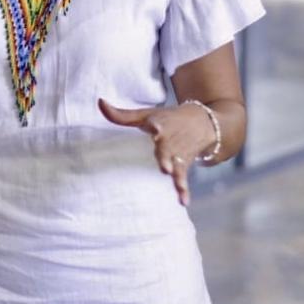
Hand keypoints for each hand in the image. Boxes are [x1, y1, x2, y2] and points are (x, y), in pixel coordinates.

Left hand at [98, 99, 215, 205]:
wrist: (203, 122)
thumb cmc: (166, 119)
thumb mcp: (145, 115)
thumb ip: (121, 114)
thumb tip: (100, 101)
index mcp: (160, 125)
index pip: (158, 125)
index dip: (156, 127)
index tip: (155, 130)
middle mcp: (171, 141)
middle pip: (168, 150)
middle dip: (166, 157)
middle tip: (165, 167)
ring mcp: (179, 154)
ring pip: (178, 166)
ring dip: (177, 175)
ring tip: (173, 181)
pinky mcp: (185, 165)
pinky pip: (184, 178)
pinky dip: (184, 190)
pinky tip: (183, 202)